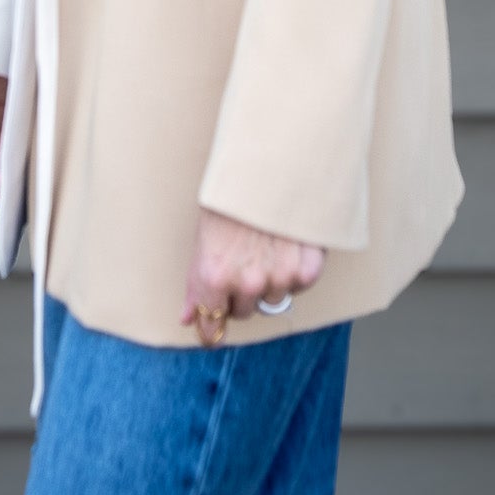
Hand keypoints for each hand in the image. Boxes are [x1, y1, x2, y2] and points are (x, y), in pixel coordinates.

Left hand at [180, 206, 326, 341]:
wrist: (267, 165)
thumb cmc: (230, 197)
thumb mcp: (203, 237)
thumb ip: (197, 284)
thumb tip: (188, 318)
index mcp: (214, 278)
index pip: (213, 329)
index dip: (213, 326)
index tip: (214, 327)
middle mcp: (247, 284)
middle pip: (245, 311)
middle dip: (243, 292)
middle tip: (244, 257)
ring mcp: (279, 277)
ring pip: (274, 297)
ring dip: (272, 278)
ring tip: (267, 243)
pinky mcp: (306, 268)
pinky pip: (300, 284)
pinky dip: (297, 268)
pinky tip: (288, 243)